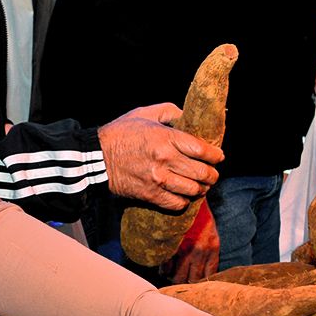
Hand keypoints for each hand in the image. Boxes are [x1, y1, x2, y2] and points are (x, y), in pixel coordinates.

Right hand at [98, 104, 222, 209]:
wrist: (96, 158)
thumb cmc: (120, 133)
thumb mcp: (144, 113)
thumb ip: (169, 111)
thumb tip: (187, 116)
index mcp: (166, 137)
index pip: (202, 150)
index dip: (215, 155)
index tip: (219, 156)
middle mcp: (165, 159)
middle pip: (202, 172)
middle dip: (212, 175)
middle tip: (212, 174)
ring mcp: (158, 179)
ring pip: (193, 190)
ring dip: (201, 189)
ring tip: (201, 186)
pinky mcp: (150, 195)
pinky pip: (177, 204)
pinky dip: (184, 201)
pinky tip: (184, 196)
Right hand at [166, 203, 219, 284]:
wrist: (188, 194)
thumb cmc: (199, 215)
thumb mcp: (211, 233)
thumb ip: (209, 252)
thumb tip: (204, 272)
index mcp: (212, 248)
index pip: (208, 276)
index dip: (200, 283)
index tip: (195, 283)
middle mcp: (200, 251)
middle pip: (192, 280)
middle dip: (186, 282)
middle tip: (180, 278)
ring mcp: (184, 249)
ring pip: (177, 277)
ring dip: (173, 277)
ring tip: (171, 273)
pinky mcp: (170, 246)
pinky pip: (165, 267)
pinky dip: (163, 269)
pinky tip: (164, 265)